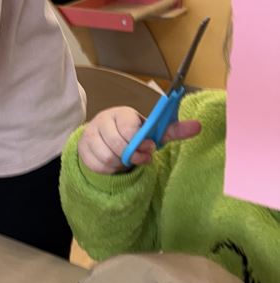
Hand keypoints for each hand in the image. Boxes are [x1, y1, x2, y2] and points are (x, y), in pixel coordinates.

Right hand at [77, 106, 201, 174]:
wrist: (106, 136)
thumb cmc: (133, 134)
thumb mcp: (153, 132)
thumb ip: (174, 130)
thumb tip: (198, 126)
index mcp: (121, 113)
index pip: (129, 128)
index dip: (141, 143)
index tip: (150, 148)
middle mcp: (103, 120)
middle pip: (117, 145)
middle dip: (133, 156)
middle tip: (141, 159)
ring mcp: (90, 134)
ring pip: (107, 157)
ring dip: (121, 164)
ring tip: (127, 161)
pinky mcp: (83, 148)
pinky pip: (97, 165)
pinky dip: (109, 169)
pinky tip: (115, 164)